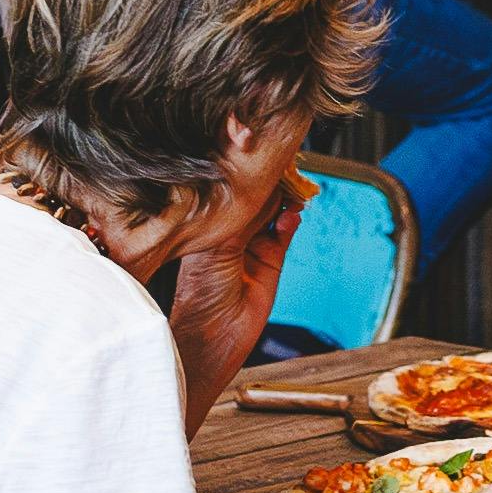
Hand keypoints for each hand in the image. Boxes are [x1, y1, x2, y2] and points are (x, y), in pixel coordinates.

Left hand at [158, 169, 310, 395]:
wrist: (212, 335)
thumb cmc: (198, 293)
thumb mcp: (217, 247)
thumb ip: (242, 220)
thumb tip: (261, 190)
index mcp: (208, 227)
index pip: (228, 194)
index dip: (242, 178)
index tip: (255, 158)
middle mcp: (230, 233)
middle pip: (253, 199)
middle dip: (265, 183)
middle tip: (278, 163)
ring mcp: (252, 246)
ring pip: (272, 214)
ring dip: (282, 200)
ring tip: (290, 187)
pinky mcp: (271, 261)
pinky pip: (284, 234)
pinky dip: (290, 222)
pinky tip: (292, 215)